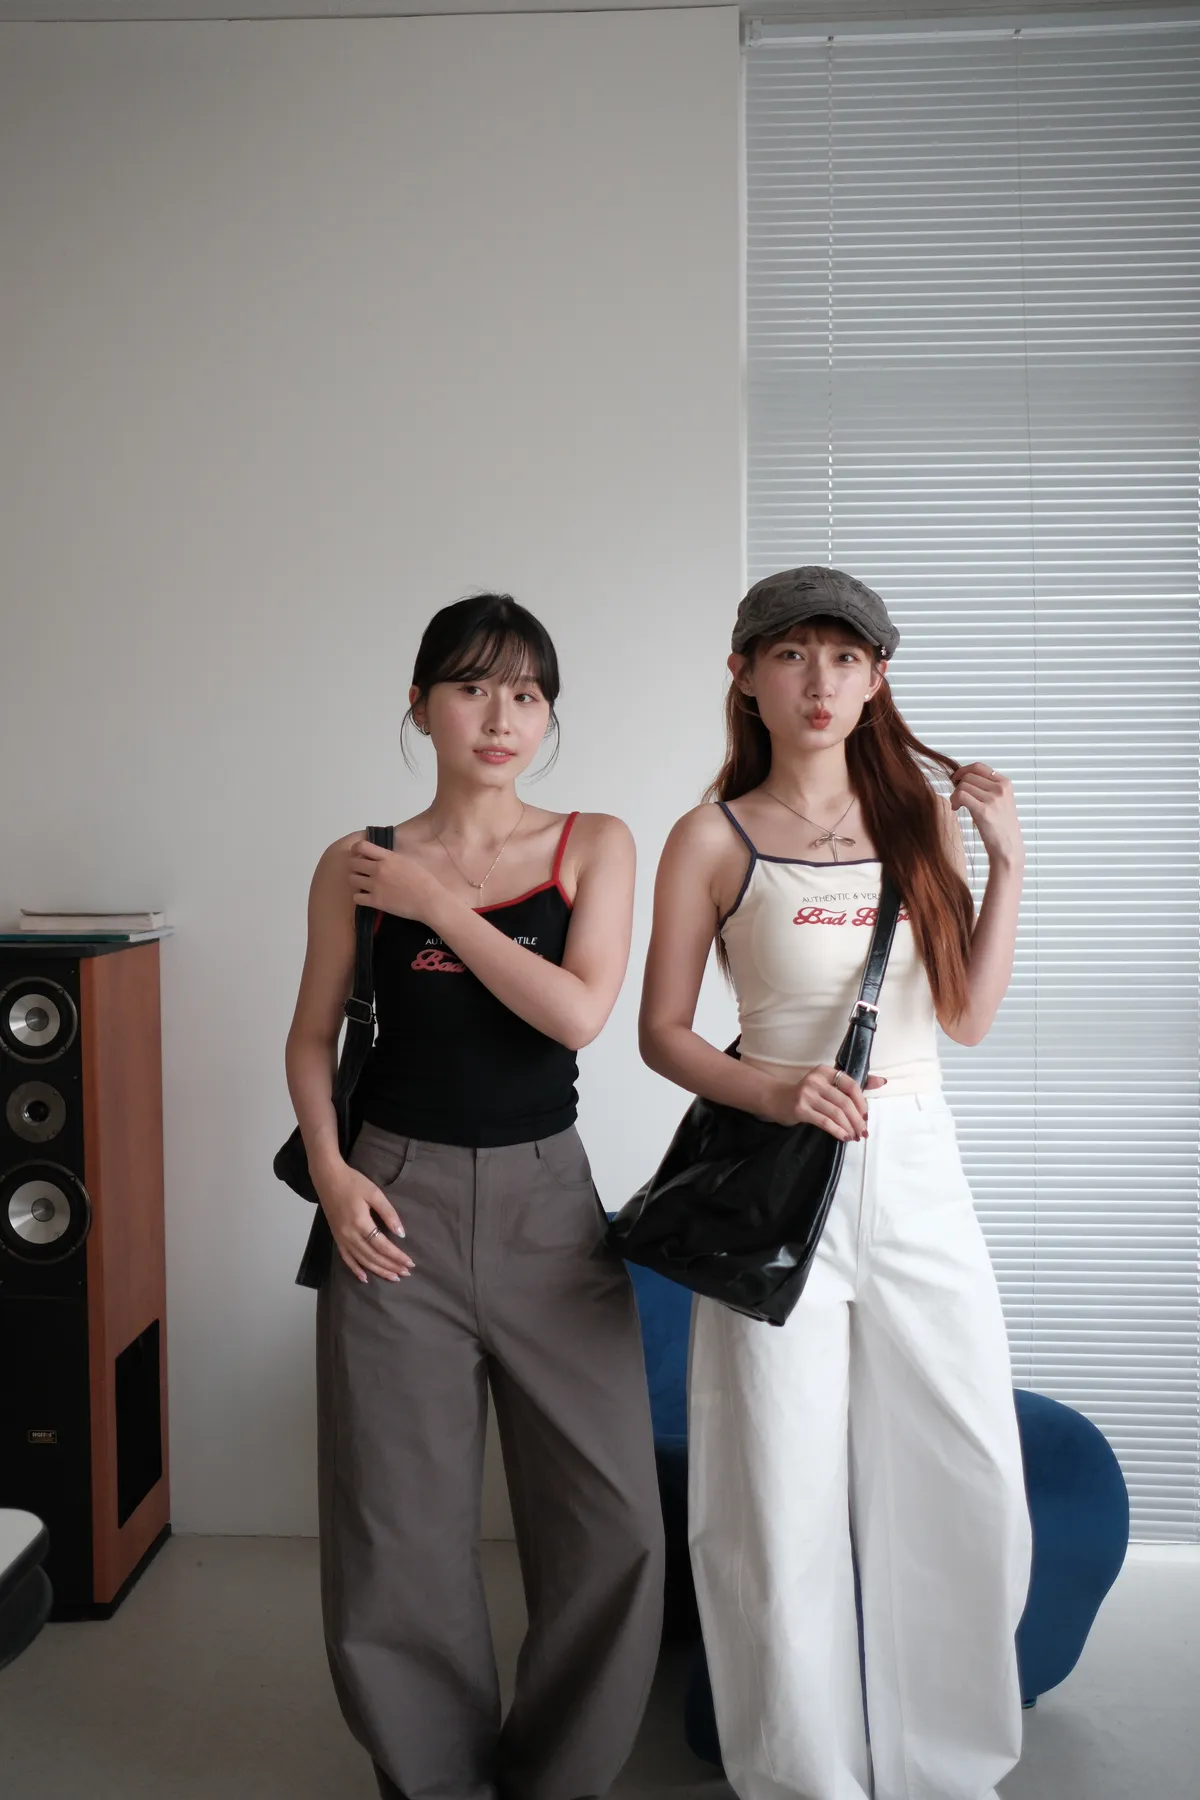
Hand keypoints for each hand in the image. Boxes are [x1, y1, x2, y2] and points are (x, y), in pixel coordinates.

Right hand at [313, 1160, 414, 1283]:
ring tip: (393, 1277)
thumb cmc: (353, 1182)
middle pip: (373, 1257)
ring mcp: (341, 1238)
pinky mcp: (336, 1237)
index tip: (410, 1263)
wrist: (328, 1178)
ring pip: (362, 1260)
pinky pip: (346, 1258)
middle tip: (406, 1273)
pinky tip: (364, 1278)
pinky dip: (355, 1269)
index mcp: (360, 1223)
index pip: (383, 1246)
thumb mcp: (374, 1193)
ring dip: (378, 1270)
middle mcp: (349, 1235)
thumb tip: (401, 1233)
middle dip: (391, 1266)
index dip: (397, 1256)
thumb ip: (388, 1213)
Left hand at [348, 837, 438, 919]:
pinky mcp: (375, 901)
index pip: (361, 846)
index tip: (358, 854)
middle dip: (354, 866)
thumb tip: (379, 857)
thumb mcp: (407, 862)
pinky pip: (356, 897)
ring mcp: (375, 886)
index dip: (356, 849)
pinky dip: (359, 897)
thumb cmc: (424, 881)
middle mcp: (378, 869)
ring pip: (352, 880)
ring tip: (363, 885)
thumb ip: (391, 858)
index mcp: (388, 857)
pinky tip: (366, 897)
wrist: (429, 900)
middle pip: (353, 863)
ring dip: (356, 881)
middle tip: (361, 871)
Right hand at [764, 1066, 886, 1139]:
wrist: (776, 1099)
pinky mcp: (800, 1109)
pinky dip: (837, 1131)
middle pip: (844, 1102)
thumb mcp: (828, 1084)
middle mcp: (816, 1080)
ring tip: (854, 1137)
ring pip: (836, 1113)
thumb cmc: (807, 1093)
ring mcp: (806, 1094)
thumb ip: (854, 1085)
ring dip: (849, 1127)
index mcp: (825, 1071)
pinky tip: (843, 1136)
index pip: (850, 1085)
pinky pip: (824, 1122)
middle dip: (857, 1120)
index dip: (862, 1102)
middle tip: (863, 1132)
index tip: (866, 1117)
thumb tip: (882, 1082)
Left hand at [950, 763, 1023, 867]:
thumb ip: (987, 788)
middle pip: (968, 776)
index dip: (963, 771)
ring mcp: (993, 799)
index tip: (956, 779)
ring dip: (955, 795)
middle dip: (958, 786)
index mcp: (1005, 784)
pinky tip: (956, 808)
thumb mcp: (1000, 801)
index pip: (979, 767)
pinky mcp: (984, 810)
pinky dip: (954, 800)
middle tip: (957, 799)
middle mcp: (1001, 789)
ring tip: (957, 806)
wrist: (1008, 848)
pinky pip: (961, 795)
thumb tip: (963, 778)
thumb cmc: (1001, 827)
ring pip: (963, 785)